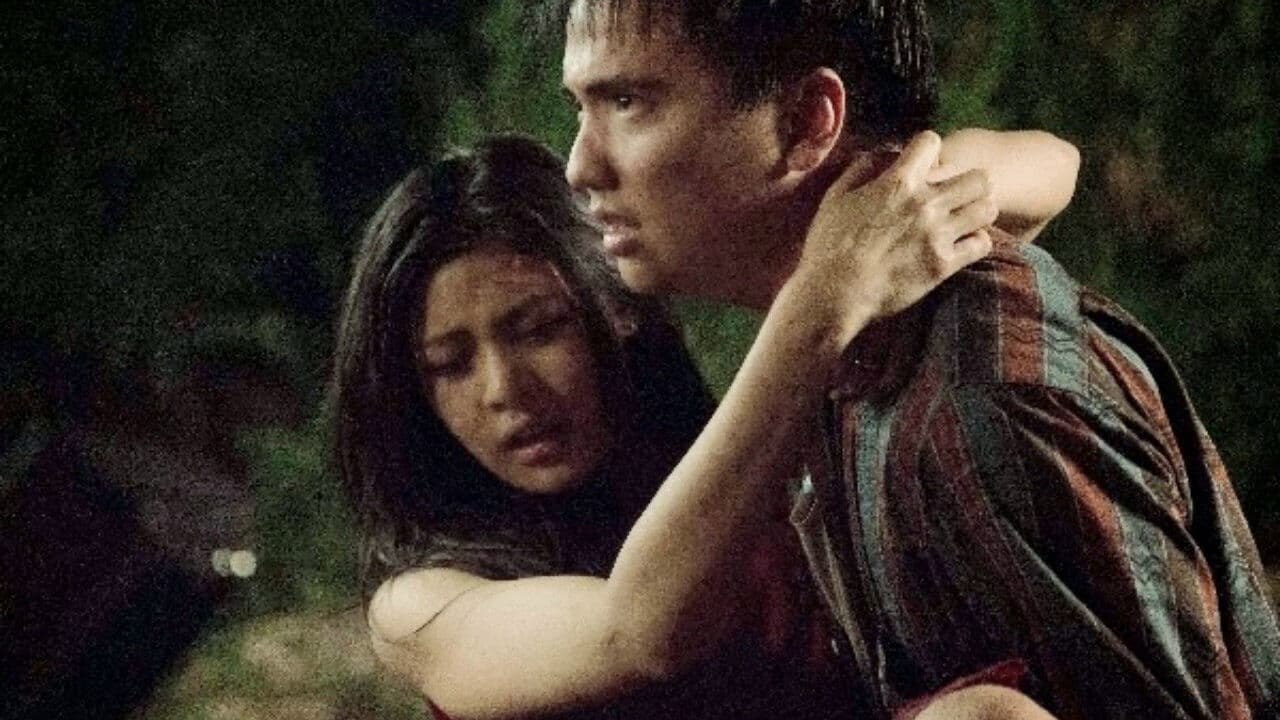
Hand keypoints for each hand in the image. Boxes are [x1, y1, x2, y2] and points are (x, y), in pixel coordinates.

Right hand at [790, 131, 996, 348]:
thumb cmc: (828, 245)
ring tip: (965, 220)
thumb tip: (884, 154)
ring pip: (988, 208)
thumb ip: (862, 169)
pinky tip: (962, 245)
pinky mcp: (944, 264)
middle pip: (978, 177)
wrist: (832, 293)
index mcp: (897, 183)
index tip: (922, 166)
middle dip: (969, 183)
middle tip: (956, 196)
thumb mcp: (835, 197)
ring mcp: (938, 234)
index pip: (932, 142)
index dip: (928, 150)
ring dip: (978, 211)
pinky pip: (982, 244)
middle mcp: (925, 203)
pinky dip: (976, 242)